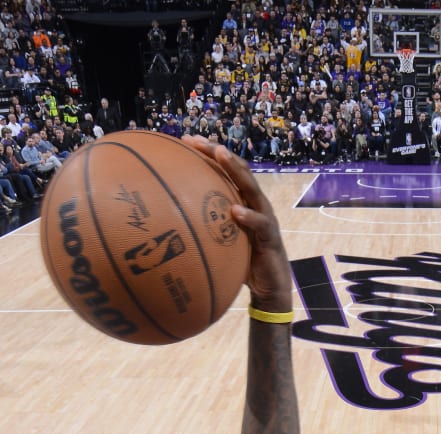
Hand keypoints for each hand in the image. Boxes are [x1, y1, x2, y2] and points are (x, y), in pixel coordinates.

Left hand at [179, 135, 289, 308]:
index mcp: (244, 201)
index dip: (210, 153)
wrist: (270, 286)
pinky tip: (235, 211)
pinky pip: (260, 224)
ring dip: (236, 170)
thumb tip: (170, 223)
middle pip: (240, 170)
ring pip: (252, 188)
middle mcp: (255, 204)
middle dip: (220, 152)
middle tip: (200, 141)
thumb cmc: (243, 261)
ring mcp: (265, 218)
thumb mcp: (221, 240)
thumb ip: (205, 227)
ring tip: (221, 156)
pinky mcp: (270, 237)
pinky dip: (249, 217)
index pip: (228, 170)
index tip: (186, 140)